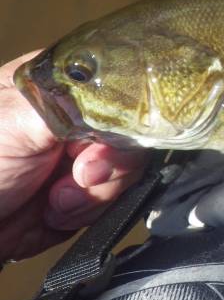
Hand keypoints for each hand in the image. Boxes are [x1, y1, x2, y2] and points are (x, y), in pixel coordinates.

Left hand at [0, 51, 147, 262]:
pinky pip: (117, 199)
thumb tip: (126, 98)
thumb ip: (73, 103)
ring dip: (94, 194)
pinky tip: (58, 213)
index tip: (91, 146)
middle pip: (131, 131)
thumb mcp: (17, 119)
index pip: (119, 89)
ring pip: (129, 168)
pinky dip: (89, 212)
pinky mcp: (86, 193)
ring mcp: (83, 156)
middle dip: (108, 164)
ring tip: (54, 201)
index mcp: (60, 86)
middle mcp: (77, 118)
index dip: (117, 120)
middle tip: (77, 176)